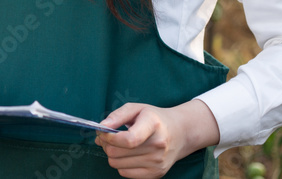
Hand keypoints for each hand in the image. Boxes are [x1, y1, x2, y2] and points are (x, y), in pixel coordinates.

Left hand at [94, 99, 218, 177]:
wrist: (180, 133)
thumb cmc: (154, 118)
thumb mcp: (136, 108)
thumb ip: (116, 116)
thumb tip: (101, 128)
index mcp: (153, 124)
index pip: (129, 139)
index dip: (110, 138)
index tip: (103, 132)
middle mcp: (158, 145)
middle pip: (118, 153)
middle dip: (106, 144)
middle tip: (107, 137)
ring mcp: (158, 162)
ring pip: (117, 164)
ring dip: (112, 155)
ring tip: (118, 145)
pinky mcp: (156, 174)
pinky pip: (125, 173)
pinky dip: (121, 164)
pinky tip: (127, 155)